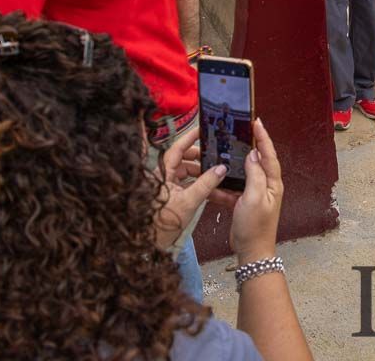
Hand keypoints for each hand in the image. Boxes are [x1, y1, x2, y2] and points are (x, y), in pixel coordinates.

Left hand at [153, 125, 234, 248]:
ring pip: (186, 172)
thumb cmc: (164, 222)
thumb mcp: (190, 201)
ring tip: (216, 175)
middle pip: (183, 159)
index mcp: (163, 173)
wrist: (152, 243)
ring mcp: (167, 186)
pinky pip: (187, 184)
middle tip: (214, 157)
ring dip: (201, 173)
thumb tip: (221, 168)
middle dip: (200, 158)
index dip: (190, 138)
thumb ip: (207, 183)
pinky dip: (198, 184)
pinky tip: (210, 188)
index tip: (202, 130)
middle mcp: (163, 176)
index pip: (177, 149)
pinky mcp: (171, 196)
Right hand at [231, 118, 283, 260]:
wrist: (251, 252)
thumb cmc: (256, 227)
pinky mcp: (242, 203)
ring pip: (241, 174)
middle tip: (239, 131)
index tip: (256, 122)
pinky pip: (231, 189)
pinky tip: (210, 181)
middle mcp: (265, 186)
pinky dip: (221, 186)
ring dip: (230, 166)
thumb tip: (253, 155)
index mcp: (273, 183)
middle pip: (256, 161)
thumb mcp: (255, 198)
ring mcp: (254, 195)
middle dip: (247, 146)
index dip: (263, 138)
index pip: (268, 155)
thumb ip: (255, 175)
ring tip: (220, 152)